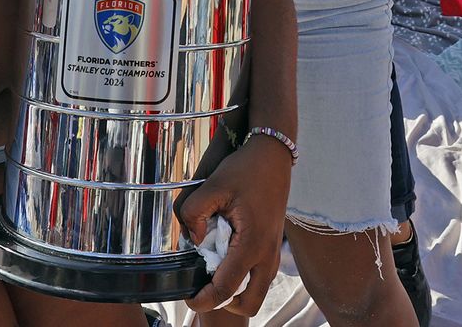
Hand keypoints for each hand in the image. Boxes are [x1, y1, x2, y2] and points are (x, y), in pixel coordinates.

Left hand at [175, 136, 291, 315]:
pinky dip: (243, 278)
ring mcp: (274, 253)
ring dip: (235, 291)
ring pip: (257, 293)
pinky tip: (226, 256)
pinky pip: (260, 277)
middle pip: (248, 304)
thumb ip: (194, 212)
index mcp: (251, 245)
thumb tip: (192, 240)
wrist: (273, 156)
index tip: (187, 297)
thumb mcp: (212, 185)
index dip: (202, 301)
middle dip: (223, 303)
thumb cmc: (245, 169)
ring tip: (214, 268)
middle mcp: (267, 255)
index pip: (225, 290)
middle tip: (203, 287)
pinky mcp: (273, 247)